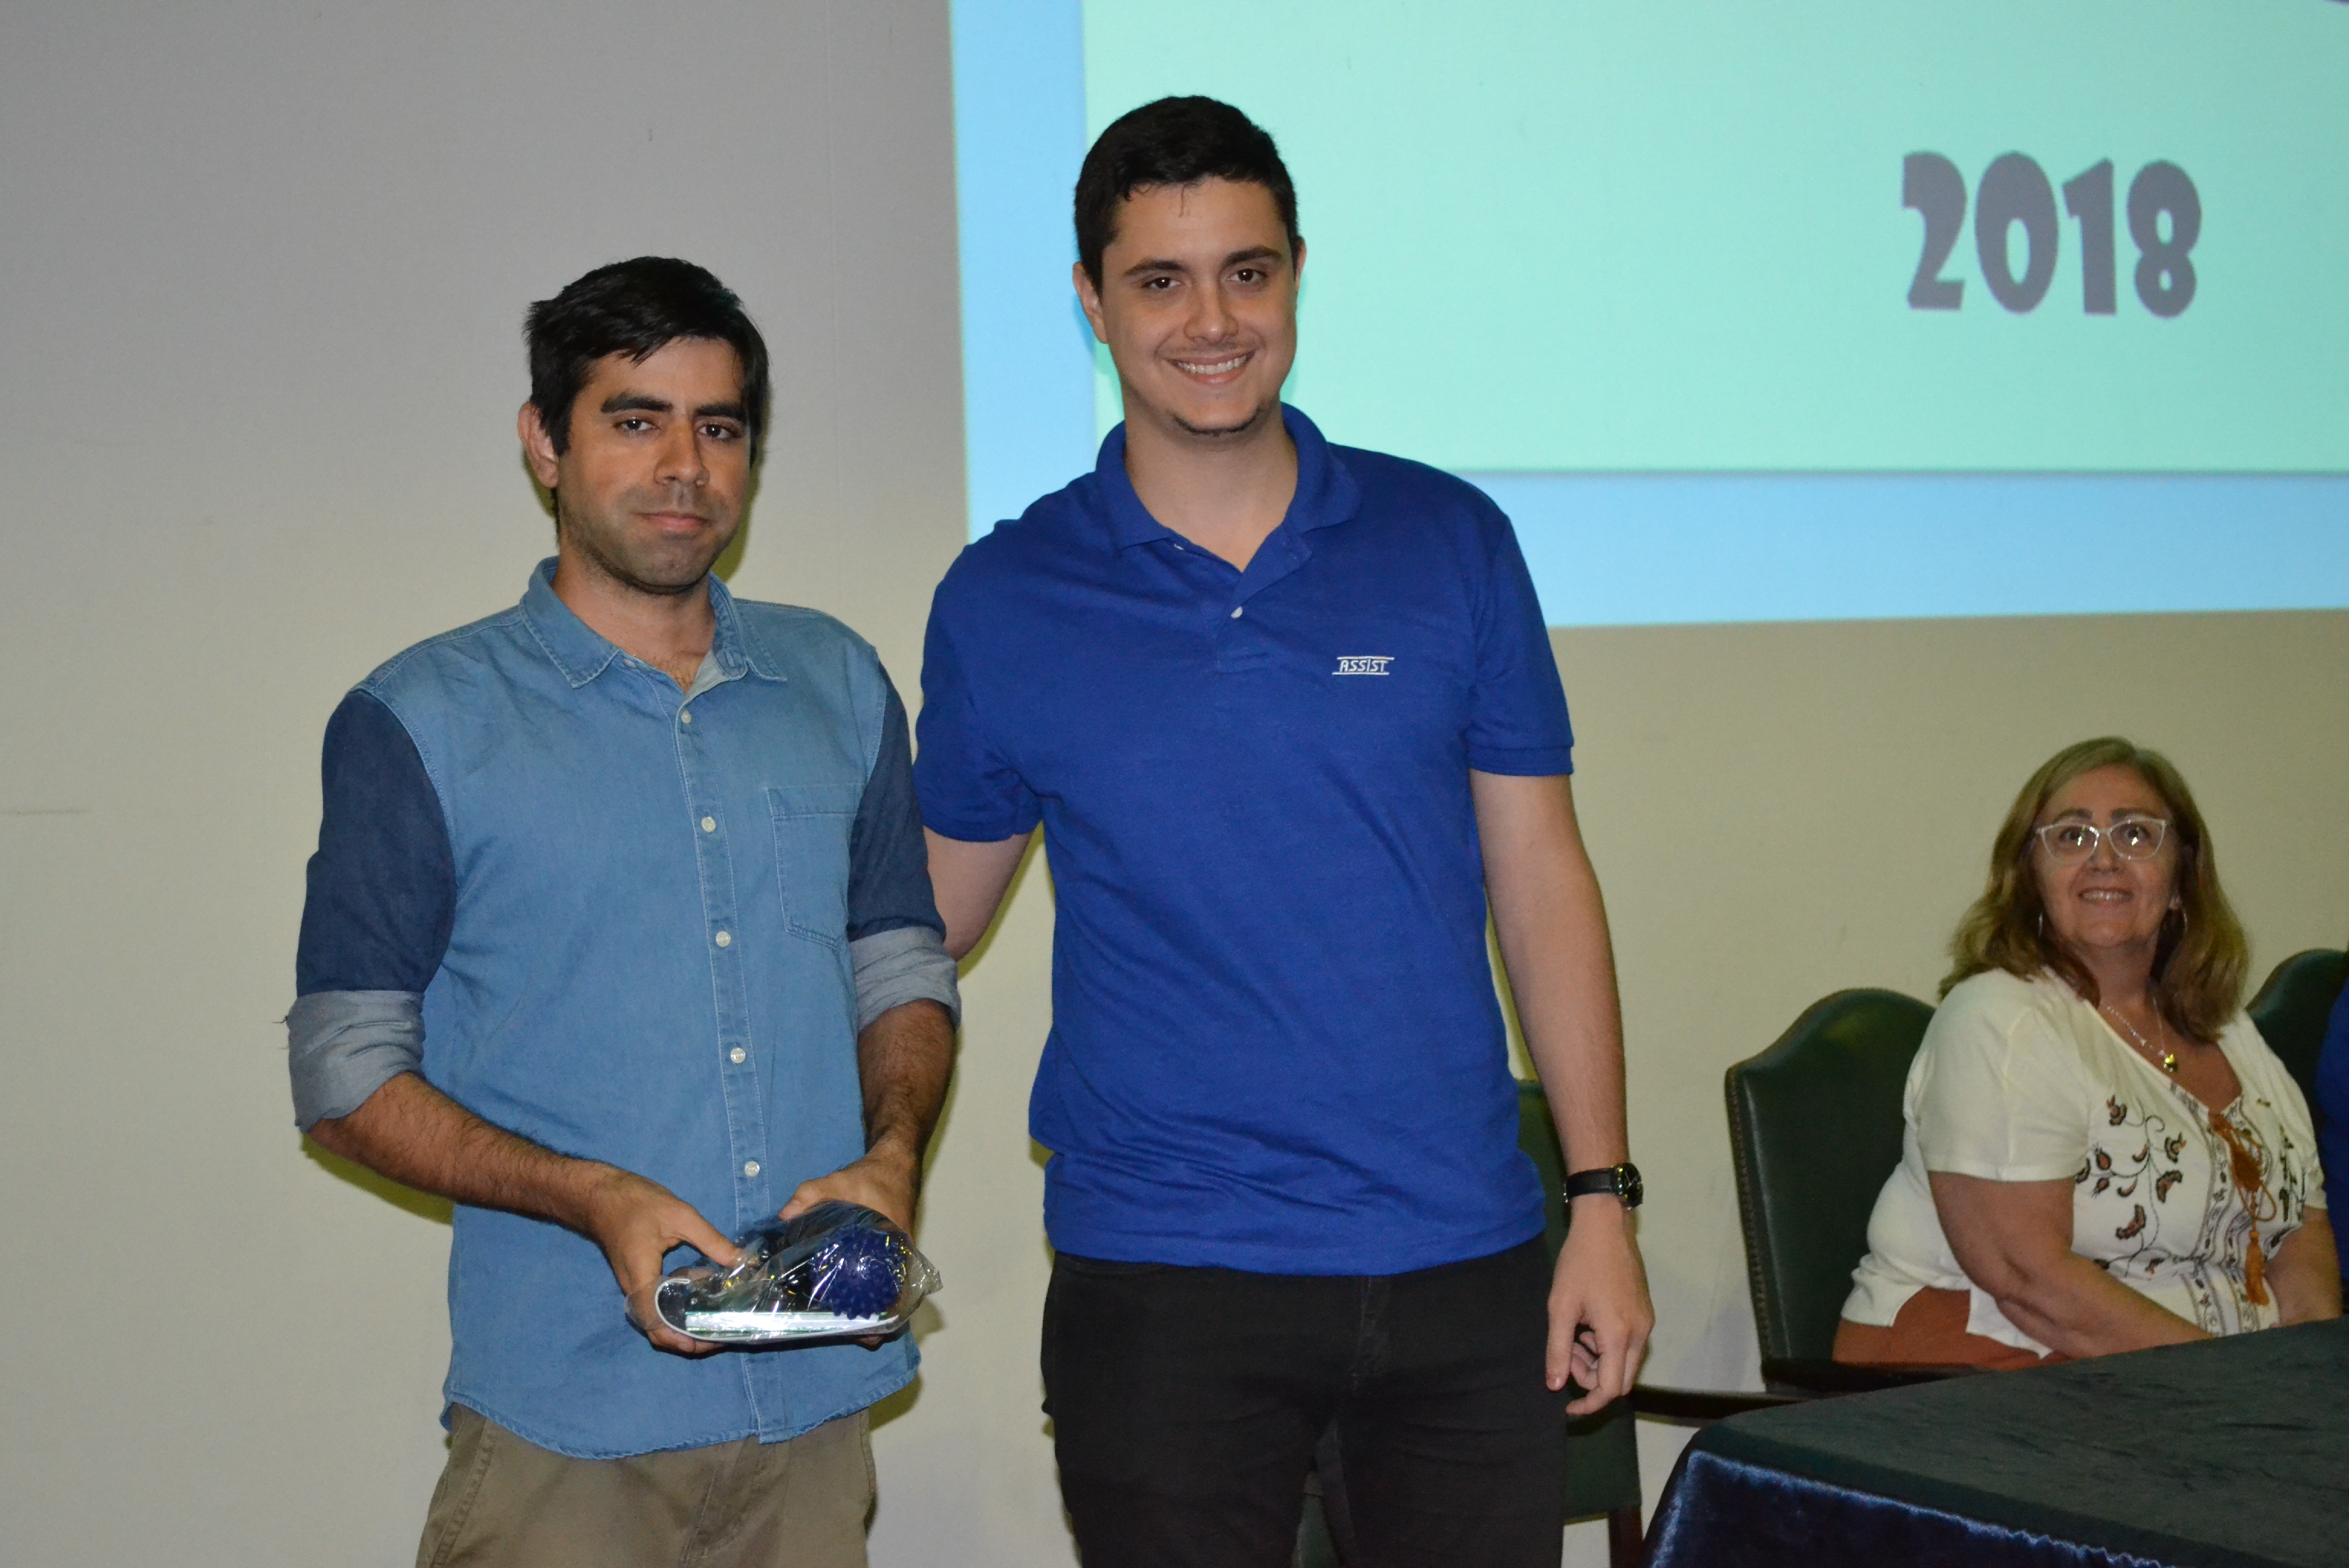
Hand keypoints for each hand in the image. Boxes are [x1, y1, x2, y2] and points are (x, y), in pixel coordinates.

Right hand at [573, 1165, 739, 1357]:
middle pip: (657, 1329)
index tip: (708, 1341)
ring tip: (716, 1318)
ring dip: (684, 1323)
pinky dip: (678, 1306)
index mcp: (641, 1280)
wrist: (601, 1195)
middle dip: (687, 1338)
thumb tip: (743, 1261)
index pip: (656, 1324)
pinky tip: (702, 1292)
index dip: (681, 1339)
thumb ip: (712, 1240)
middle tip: (720, 1334)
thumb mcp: (680, 1216)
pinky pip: (657, 1302)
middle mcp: (634, 1290)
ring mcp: (634, 1286)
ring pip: (657, 1318)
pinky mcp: (638, 1278)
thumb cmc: (636, 1203)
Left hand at [779, 1146, 923, 1348]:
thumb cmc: (872, 1177)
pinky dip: (872, 1294)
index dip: (884, 1319)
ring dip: (873, 1311)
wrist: (894, 1163)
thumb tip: (783, 1218)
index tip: (867, 1335)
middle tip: (848, 1334)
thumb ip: (809, 1196)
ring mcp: (899, 1258)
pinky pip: (885, 1282)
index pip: (899, 1293)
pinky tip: (847, 1301)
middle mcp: (903, 1258)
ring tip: (844, 1325)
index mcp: (896, 1246)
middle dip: (874, 1322)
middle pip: (894, 1302)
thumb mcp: (836, 1182)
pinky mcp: (891, 1255)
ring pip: (890, 1295)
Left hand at [1548, 1197, 1653, 1414]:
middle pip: (1621, 1380)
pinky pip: (1629, 1344)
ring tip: (1573, 1333)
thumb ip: (1557, 1349)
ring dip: (1598, 1360)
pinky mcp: (1645, 1313)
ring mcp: (1646, 1323)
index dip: (1590, 1404)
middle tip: (1565, 1355)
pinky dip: (1607, 1345)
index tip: (1569, 1406)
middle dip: (1591, 1379)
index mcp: (1619, 1335)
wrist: (1605, 1226)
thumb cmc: (1579, 1263)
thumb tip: (1554, 1385)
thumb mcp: (1560, 1307)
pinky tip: (1587, 1323)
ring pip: (1625, 1362)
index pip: (1610, 1389)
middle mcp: (1640, 1333)